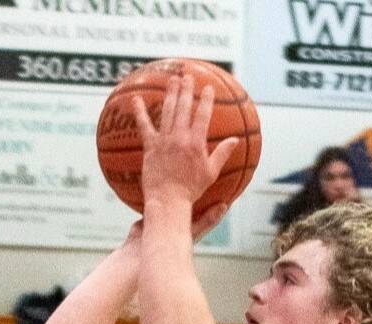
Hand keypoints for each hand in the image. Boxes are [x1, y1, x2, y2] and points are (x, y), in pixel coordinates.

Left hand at [130, 76, 241, 211]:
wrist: (168, 200)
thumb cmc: (191, 189)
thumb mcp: (211, 172)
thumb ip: (222, 154)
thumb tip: (235, 140)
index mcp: (196, 143)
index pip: (203, 115)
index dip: (206, 100)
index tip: (208, 88)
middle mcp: (180, 138)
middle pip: (183, 108)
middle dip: (186, 90)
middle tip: (187, 76)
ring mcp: (164, 141)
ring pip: (167, 112)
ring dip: (169, 94)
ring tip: (172, 80)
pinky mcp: (150, 147)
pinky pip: (144, 126)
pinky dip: (140, 112)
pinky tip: (135, 99)